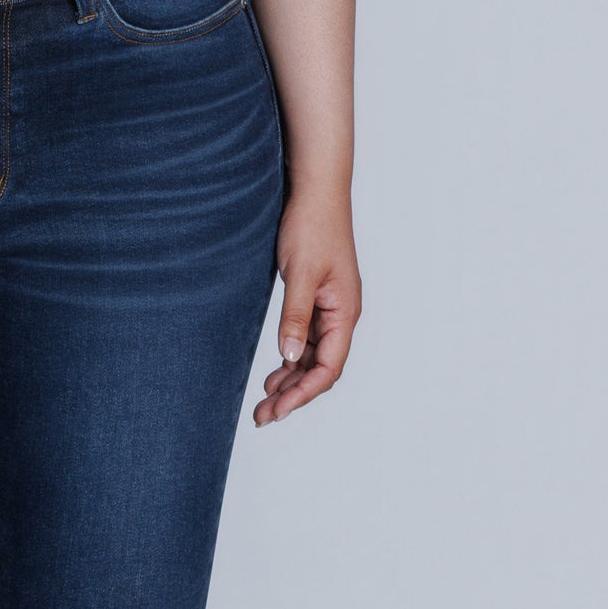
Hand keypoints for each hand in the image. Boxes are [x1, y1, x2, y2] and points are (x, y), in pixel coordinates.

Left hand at [254, 190, 359, 426]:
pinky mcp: (317, 299)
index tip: (277, 410)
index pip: (329, 367)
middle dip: (294, 394)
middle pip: (321, 368)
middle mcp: (342, 315)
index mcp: (345, 312)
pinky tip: (276, 371)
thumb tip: (290, 358)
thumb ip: (295, 318)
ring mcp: (331, 308)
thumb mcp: (301, 275)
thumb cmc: (313, 227)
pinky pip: (308, 339)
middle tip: (262, 416)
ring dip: (292, 380)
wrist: (316, 192)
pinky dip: (292, 358)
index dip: (303, 393)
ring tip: (265, 401)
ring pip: (314, 357)